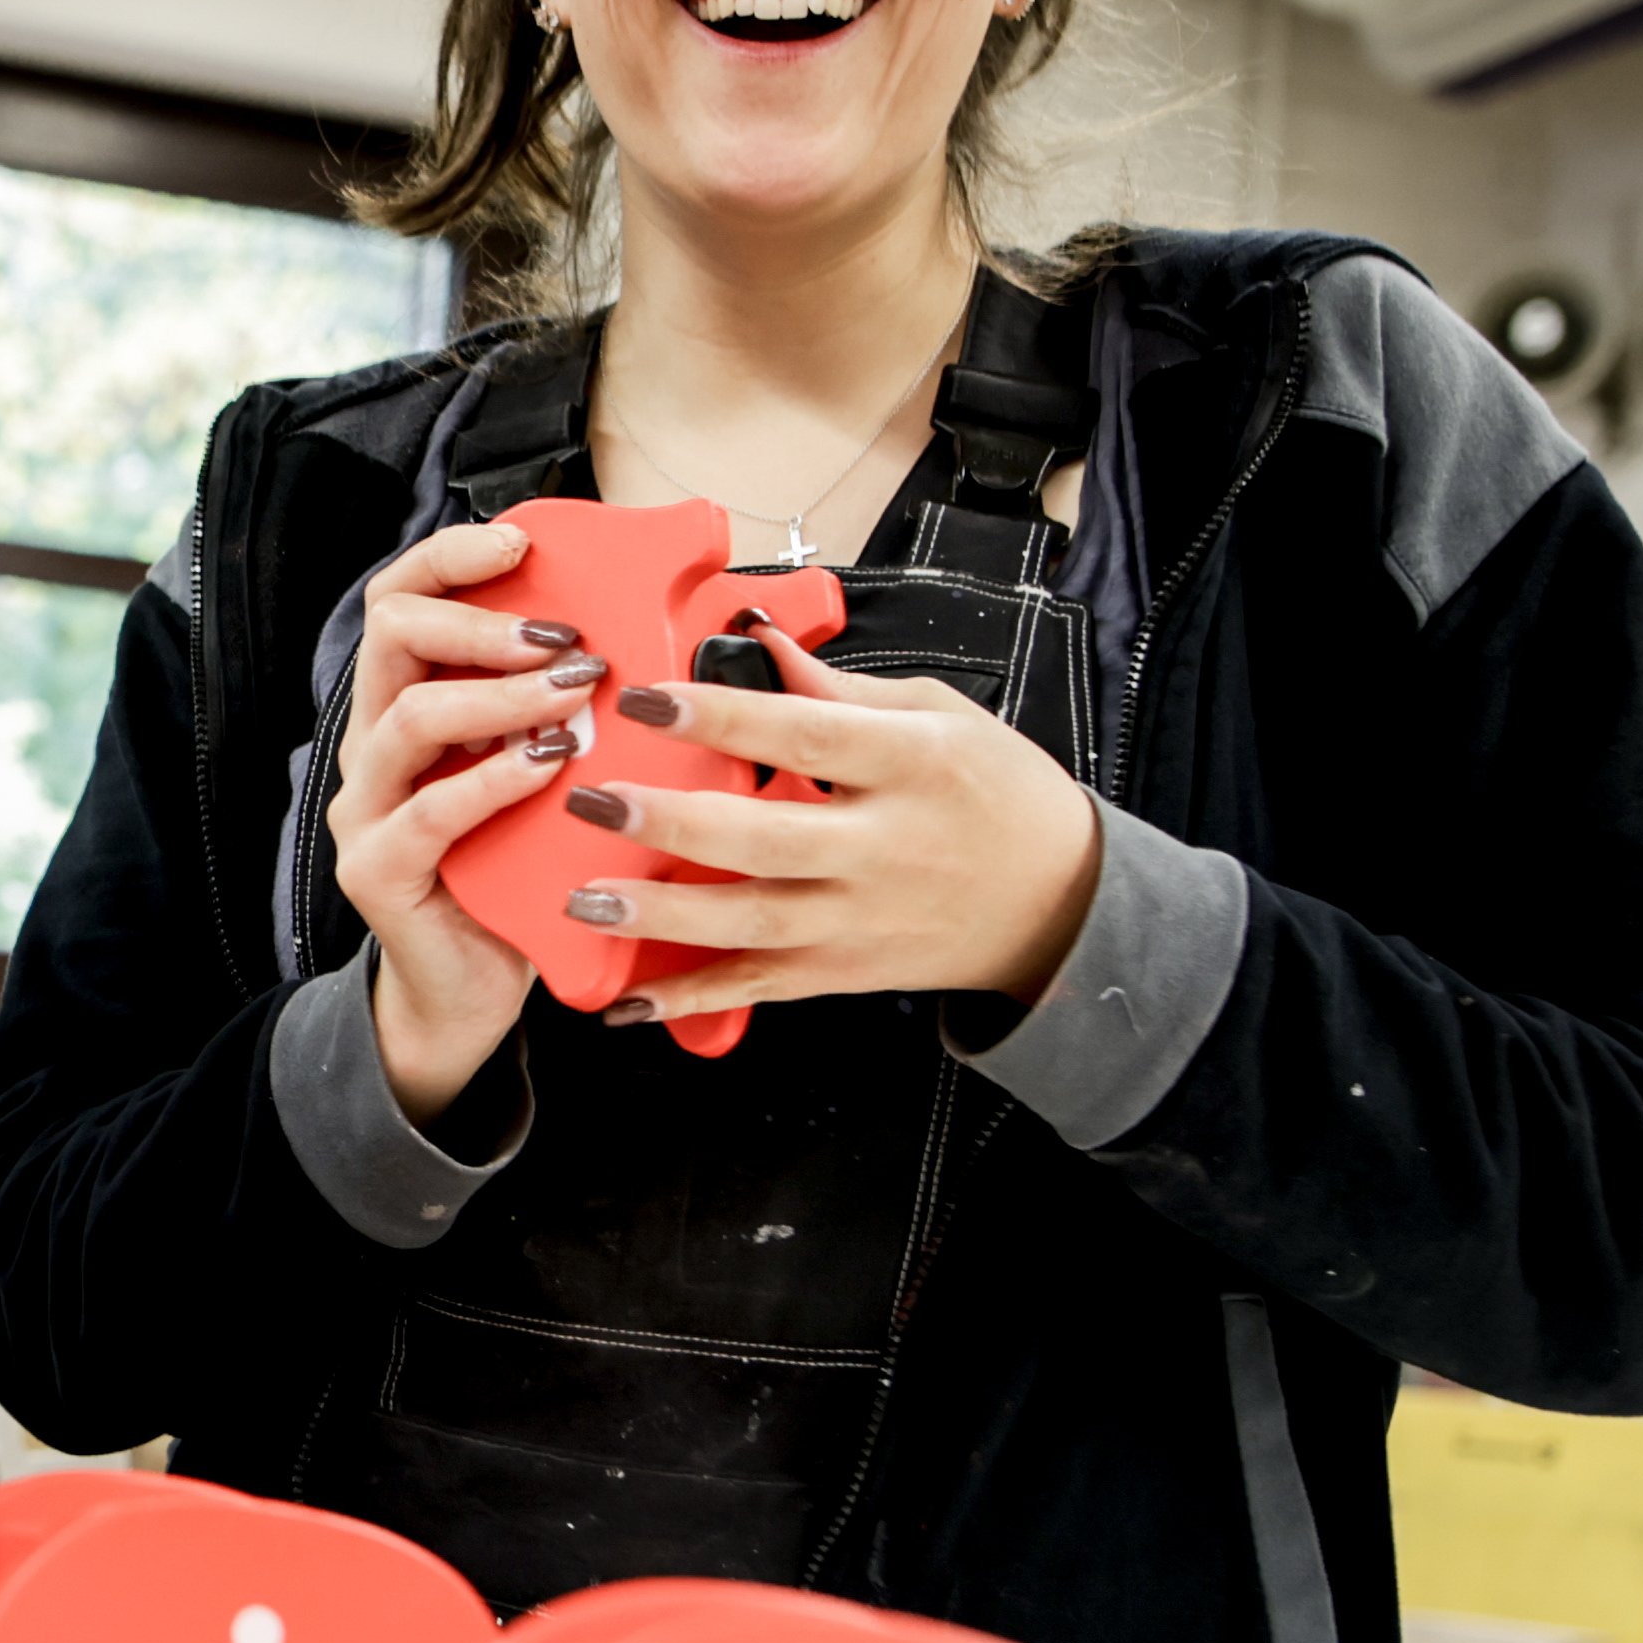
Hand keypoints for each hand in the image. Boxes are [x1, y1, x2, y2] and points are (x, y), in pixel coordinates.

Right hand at [324, 518, 605, 1120]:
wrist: (472, 991)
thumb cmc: (522, 876)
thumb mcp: (553, 774)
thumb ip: (577, 708)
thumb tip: (677, 634)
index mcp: (413, 704)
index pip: (405, 600)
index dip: (453, 558)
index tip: (519, 542)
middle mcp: (377, 745)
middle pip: (392, 635)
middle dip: (483, 621)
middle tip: (564, 640)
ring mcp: (368, 808)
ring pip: (409, 717)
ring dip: (500, 695)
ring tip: (572, 698)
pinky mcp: (377, 870)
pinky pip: (429, 811)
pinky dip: (491, 782)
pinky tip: (546, 770)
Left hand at [560, 642, 1102, 1027]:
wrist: (1059, 901)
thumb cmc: (998, 795)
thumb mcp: (939, 718)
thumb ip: (838, 688)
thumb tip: (756, 640)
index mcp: (910, 766)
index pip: (806, 734)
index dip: (723, 715)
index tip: (647, 697)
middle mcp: (881, 849)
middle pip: (762, 838)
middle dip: (668, 823)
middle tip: (593, 801)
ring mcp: (858, 919)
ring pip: (749, 922)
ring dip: (660, 917)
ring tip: (584, 900)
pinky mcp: (844, 973)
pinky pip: (757, 987)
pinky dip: (690, 999)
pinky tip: (627, 1002)